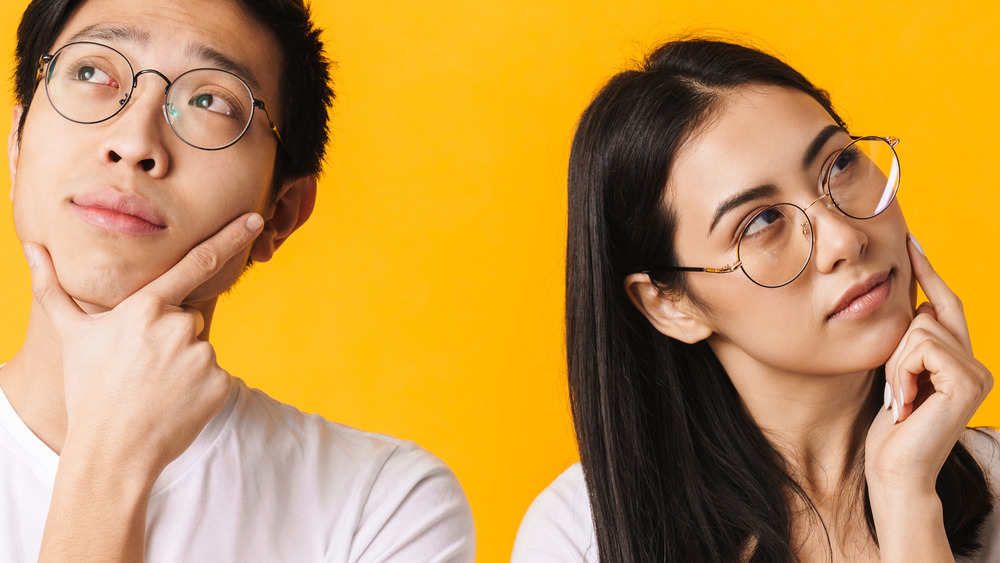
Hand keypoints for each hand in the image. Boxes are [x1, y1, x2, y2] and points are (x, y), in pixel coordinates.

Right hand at [24, 212, 264, 476]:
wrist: (112, 451)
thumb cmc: (88, 390)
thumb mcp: (71, 336)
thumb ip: (54, 288)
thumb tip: (32, 248)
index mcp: (145, 308)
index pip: (195, 263)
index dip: (229, 238)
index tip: (254, 218)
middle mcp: (178, 326)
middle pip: (189, 318)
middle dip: (171, 337)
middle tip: (143, 368)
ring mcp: (202, 355)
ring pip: (201, 347)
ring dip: (184, 363)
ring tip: (155, 388)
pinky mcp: (220, 383)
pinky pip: (216, 375)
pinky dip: (201, 387)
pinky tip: (175, 402)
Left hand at [866, 235, 991, 492]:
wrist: (894, 471)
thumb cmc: (889, 429)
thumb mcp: (897, 374)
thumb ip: (909, 342)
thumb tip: (912, 300)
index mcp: (960, 360)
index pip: (944, 303)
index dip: (927, 271)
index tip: (910, 240)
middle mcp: (975, 363)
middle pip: (930, 310)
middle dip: (900, 341)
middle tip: (897, 389)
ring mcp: (976, 373)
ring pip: (920, 328)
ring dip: (896, 364)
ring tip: (901, 399)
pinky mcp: (967, 382)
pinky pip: (921, 347)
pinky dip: (903, 372)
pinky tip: (906, 403)